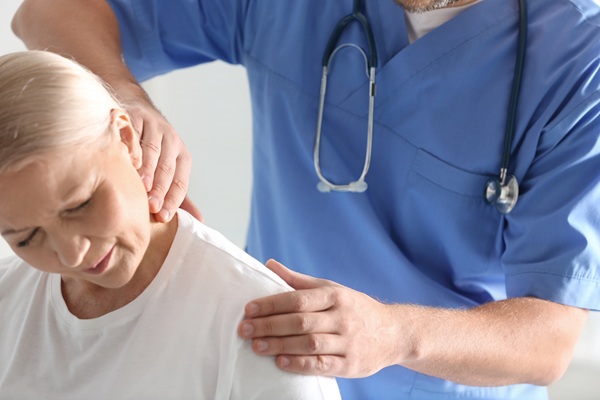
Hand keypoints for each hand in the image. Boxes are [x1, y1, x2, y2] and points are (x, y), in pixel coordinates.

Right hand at [126, 97, 200, 222]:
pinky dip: (130, 148)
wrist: (136, 109)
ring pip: (152, 151)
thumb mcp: (168, 170)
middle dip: (159, 189)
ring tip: (141, 187)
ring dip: (147, 170)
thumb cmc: (153, 149)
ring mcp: (154, 127)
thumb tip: (199, 221)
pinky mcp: (135, 116)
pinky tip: (126, 162)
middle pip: (167, 168)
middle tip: (151, 207)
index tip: (163, 217)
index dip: (172, 200)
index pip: (179, 182)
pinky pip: (133, 134)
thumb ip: (179, 195)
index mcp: (182, 156)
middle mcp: (171, 140)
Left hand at [238, 260, 402, 377]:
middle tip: (245, 329)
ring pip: (309, 343)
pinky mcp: (351, 364)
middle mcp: (342, 317)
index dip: (272, 304)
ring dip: (280, 345)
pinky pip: (322, 365)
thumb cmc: (355, 308)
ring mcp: (348, 342)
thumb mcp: (332, 289)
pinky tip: (281, 362)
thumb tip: (269, 264)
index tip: (249, 308)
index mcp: (335, 296)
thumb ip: (299, 281)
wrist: (394, 333)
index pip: (298, 299)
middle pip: (300, 322)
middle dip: (269, 325)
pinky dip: (300, 364)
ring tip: (256, 346)